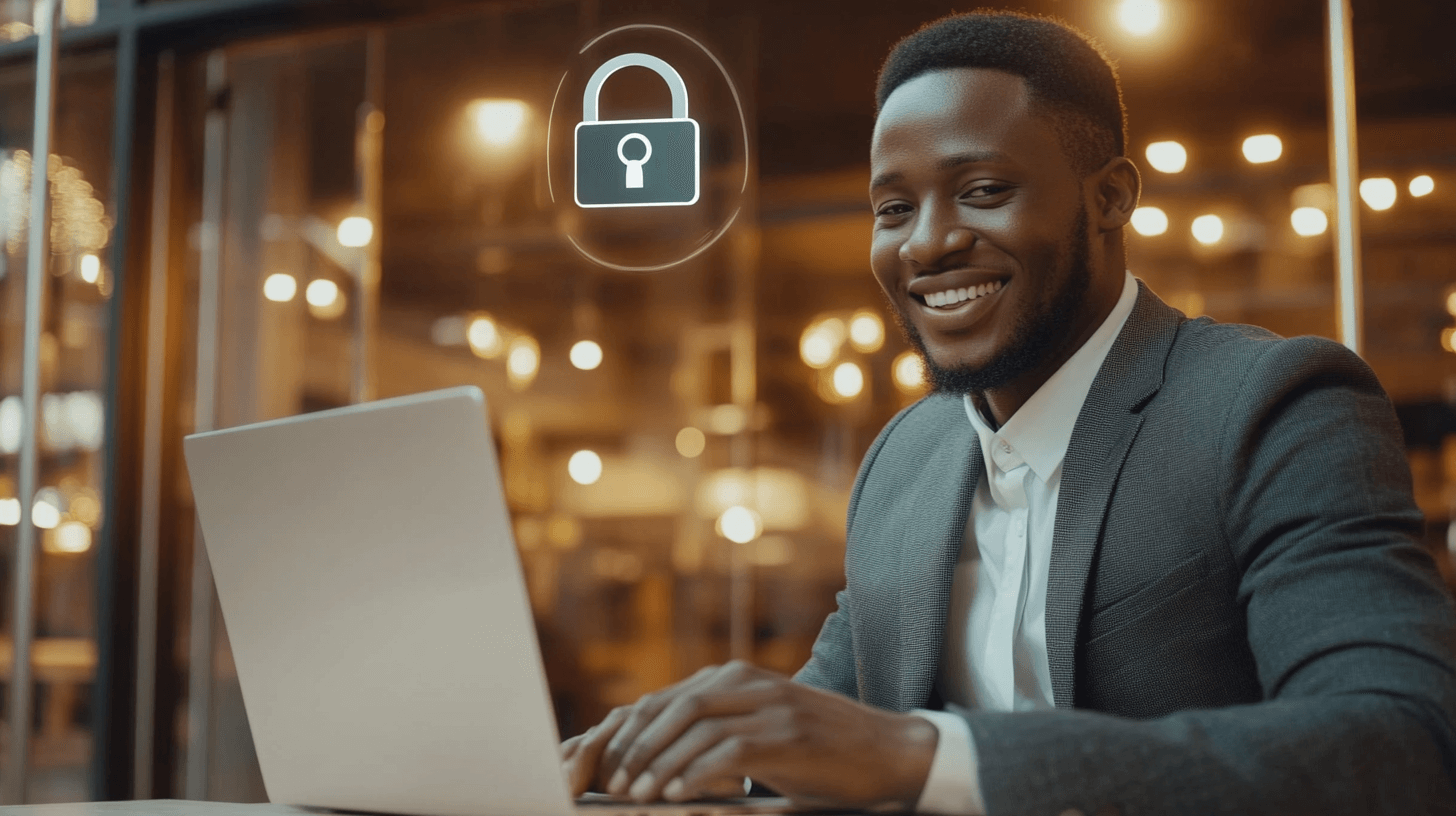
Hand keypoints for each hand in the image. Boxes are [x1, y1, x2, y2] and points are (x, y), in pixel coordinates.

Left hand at [559, 660, 937, 808]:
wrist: (890, 752)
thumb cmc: (823, 749)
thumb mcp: (766, 727)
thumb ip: (722, 727)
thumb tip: (664, 754)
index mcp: (739, 677)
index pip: (668, 697)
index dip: (633, 730)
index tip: (608, 764)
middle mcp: (750, 683)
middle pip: (674, 705)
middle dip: (636, 746)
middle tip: (612, 782)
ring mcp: (771, 705)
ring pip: (695, 725)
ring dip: (658, 764)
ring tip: (633, 796)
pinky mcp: (788, 735)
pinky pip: (729, 750)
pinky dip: (696, 773)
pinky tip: (675, 795)